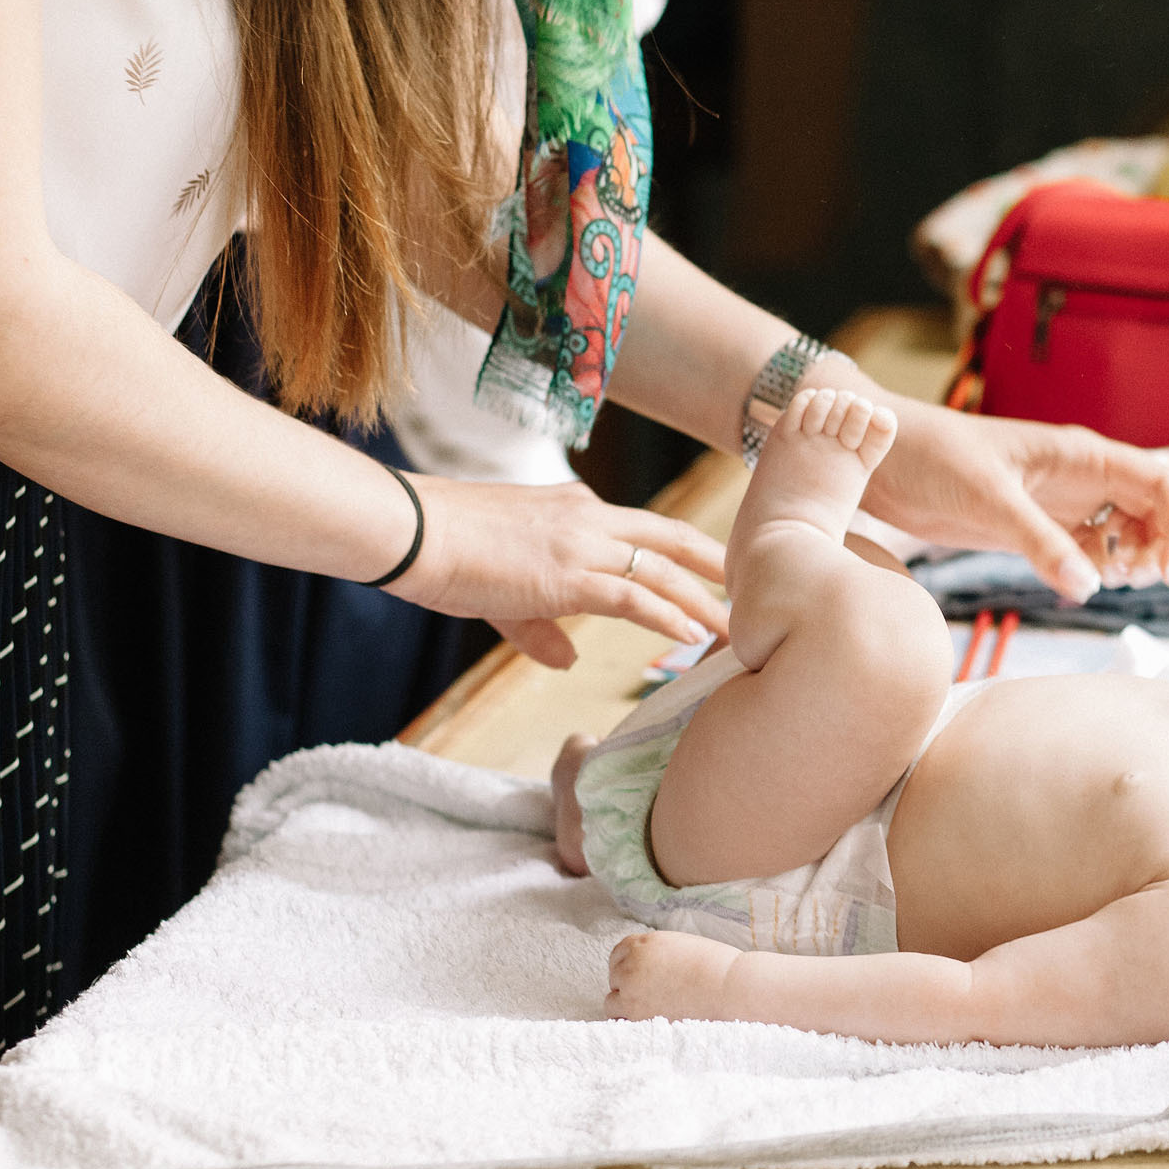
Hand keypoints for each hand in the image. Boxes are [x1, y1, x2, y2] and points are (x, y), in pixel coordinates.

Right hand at [388, 476, 729, 669]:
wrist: (410, 531)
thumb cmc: (443, 551)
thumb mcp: (502, 589)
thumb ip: (541, 626)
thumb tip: (568, 658)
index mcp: (576, 510)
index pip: (644, 531)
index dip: (684, 554)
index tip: (715, 575)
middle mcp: (589, 518)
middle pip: (674, 539)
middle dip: (718, 566)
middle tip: (758, 588)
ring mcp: (582, 543)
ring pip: (665, 571)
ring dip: (705, 603)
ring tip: (739, 630)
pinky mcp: (569, 574)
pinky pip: (635, 596)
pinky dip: (669, 616)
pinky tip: (692, 636)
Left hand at [861, 401, 1168, 601]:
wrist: (877, 458)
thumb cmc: (932, 457)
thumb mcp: (988, 498)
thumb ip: (1039, 542)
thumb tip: (1091, 587)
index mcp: (1081, 454)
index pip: (1162, 483)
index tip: (1166, 569)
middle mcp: (1080, 478)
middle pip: (1154, 511)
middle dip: (1161, 548)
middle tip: (1136, 581)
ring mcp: (1059, 504)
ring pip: (1124, 534)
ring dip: (1132, 561)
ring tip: (1110, 582)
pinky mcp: (1033, 530)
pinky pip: (1086, 552)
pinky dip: (1096, 571)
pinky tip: (1080, 585)